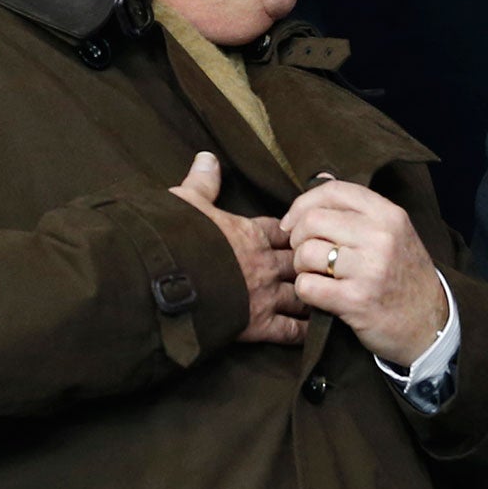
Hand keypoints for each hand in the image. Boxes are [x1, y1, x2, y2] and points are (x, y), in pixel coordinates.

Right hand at [169, 152, 307, 344]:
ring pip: (302, 293)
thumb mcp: (184, 204)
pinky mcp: (258, 324)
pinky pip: (291, 330)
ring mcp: (263, 294)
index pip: (282, 229)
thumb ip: (201, 183)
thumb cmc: (171, 240)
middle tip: (324, 265)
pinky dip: (305, 331)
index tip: (301, 233)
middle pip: (299, 260)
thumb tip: (207, 157)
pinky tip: (317, 330)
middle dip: (309, 262)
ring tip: (327, 296)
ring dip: (313, 294)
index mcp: (249, 233)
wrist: (160, 283)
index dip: (293, 231)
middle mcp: (263, 263)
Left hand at [281, 178, 448, 367]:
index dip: (303, 204)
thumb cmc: (405, 275)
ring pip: (306, 253)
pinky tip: (320, 294)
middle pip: (312, 221)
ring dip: (302, 267)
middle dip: (298, 239)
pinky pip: (307, 286)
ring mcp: (369, 269)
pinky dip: (306, 291)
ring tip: (317, 275)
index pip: (333, 191)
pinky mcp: (356, 300)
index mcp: (389, 215)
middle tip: (307, 254)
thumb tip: (320, 176)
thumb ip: (358, 207)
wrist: (430, 323)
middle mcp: (381, 237)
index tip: (293, 223)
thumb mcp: (395, 232)